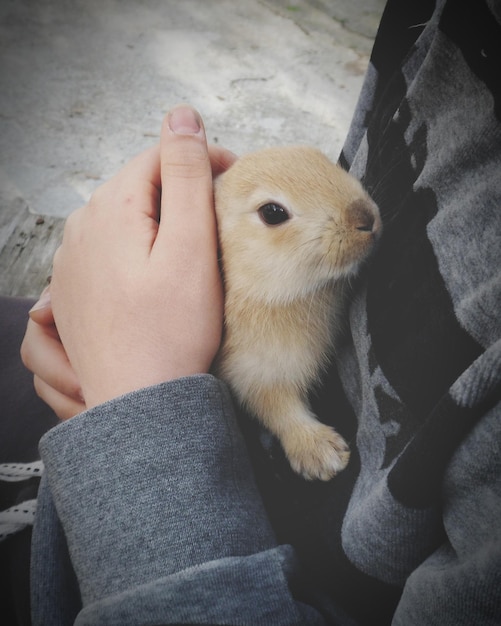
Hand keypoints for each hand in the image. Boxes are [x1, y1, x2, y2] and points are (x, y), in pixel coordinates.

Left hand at [23, 106, 235, 412]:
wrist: (139, 403)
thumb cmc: (172, 333)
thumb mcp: (191, 248)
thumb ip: (186, 176)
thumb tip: (181, 116)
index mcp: (109, 211)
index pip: (158, 158)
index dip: (201, 160)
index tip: (235, 178)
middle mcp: (80, 230)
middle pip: (138, 186)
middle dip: (182, 188)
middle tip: (222, 211)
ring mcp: (72, 263)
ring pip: (123, 217)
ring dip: (160, 217)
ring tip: (196, 241)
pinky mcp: (75, 290)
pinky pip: (108, 249)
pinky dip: (138, 246)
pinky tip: (159, 270)